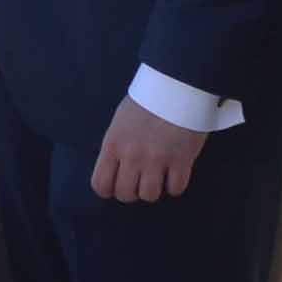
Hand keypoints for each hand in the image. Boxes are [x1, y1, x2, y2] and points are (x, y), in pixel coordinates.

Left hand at [89, 97, 207, 202]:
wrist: (176, 85)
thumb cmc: (147, 100)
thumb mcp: (120, 122)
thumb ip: (117, 146)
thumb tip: (117, 168)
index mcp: (113, 145)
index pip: (100, 184)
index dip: (108, 190)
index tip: (117, 185)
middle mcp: (131, 156)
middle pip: (125, 194)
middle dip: (133, 191)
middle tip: (140, 181)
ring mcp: (156, 160)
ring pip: (150, 195)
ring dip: (155, 189)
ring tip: (159, 177)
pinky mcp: (181, 161)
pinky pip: (176, 189)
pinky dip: (176, 185)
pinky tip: (175, 173)